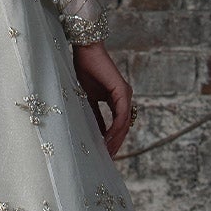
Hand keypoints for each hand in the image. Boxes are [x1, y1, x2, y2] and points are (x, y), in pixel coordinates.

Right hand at [71, 41, 133, 158]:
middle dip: (116, 144)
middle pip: (123, 127)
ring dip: (116, 139)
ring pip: (124, 124)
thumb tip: (97, 133)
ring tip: (107, 153)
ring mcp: (125, 94)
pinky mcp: (122, 91)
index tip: (105, 154)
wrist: (85, 51)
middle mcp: (125, 98)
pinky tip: (107, 139)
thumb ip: (95, 115)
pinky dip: (115, 128)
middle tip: (107, 159)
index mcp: (117, 99)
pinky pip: (121, 115)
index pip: (118, 125)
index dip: (112, 140)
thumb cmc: (85, 69)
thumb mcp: (88, 98)